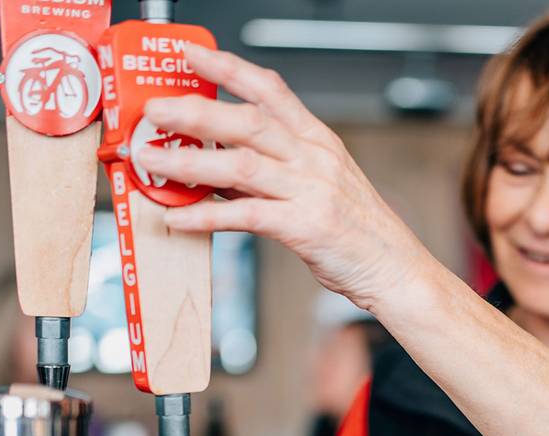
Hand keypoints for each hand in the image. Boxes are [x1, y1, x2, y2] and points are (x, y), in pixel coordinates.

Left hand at [133, 45, 432, 312]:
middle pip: (247, 120)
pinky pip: (246, 216)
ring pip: (240, 164)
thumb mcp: (322, 186)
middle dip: (195, 111)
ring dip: (189, 161)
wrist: (396, 269)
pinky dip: (207, 216)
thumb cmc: (359, 233)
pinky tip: (179, 217)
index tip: (191, 54)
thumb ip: (275, 172)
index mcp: (319, 141)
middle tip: (155, 110)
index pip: (270, 90)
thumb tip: (220, 169)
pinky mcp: (305, 227)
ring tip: (153, 159)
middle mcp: (314, 158)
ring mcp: (311, 191)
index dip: (227, 68)